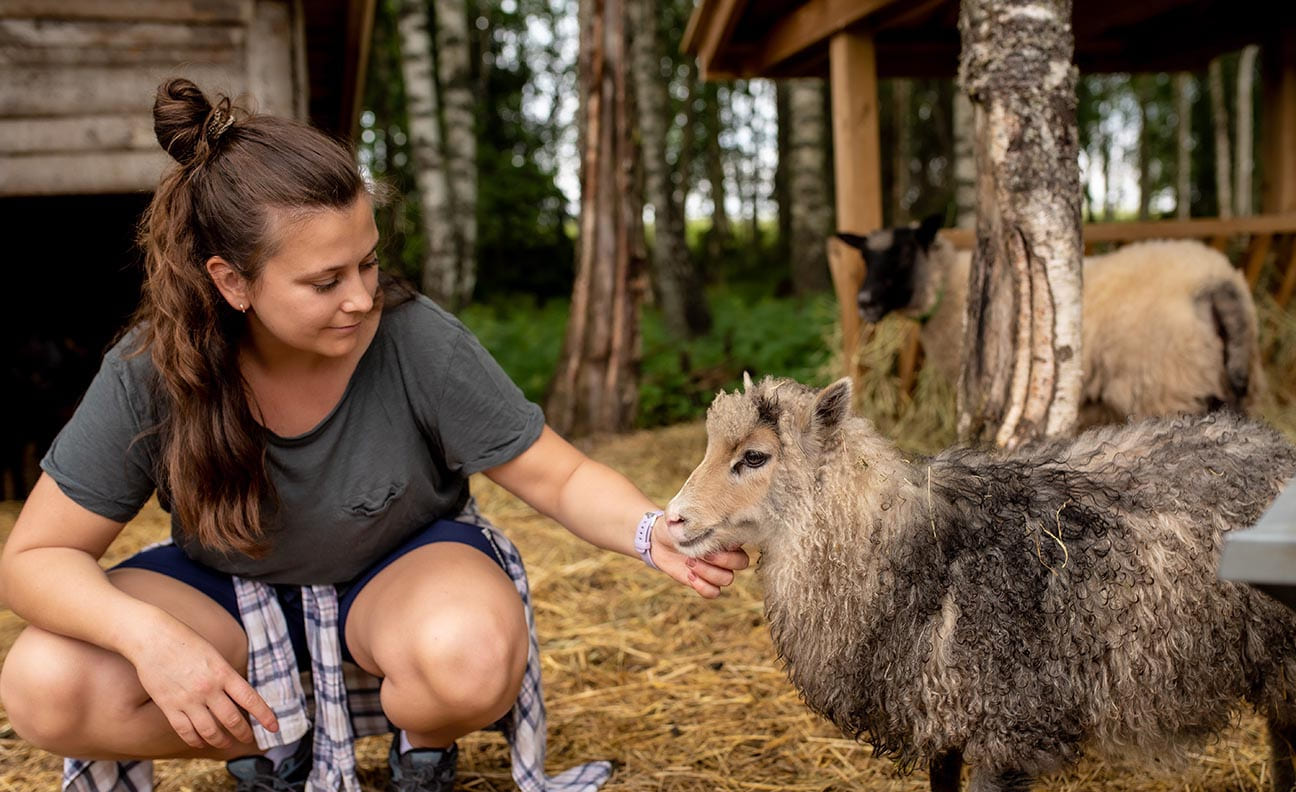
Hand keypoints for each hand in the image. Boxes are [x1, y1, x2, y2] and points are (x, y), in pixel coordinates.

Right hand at [125, 615, 277, 749]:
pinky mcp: (169, 706)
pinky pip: (185, 731)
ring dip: (221, 741)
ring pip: (210, 731)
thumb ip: (225, 675)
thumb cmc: (185, 641)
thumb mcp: (214, 654)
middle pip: (232, 719)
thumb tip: (236, 696)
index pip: (250, 699)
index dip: (264, 716)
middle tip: (249, 738)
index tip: (274, 727)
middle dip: (243, 733)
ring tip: (227, 744)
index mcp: (223, 672)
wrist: (153, 638)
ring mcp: (188, 699)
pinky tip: (201, 743)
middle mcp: (208, 688)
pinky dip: (196, 740)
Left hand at [649, 522, 748, 598]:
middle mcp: (727, 553)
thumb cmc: (675, 526)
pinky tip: (689, 575)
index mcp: (727, 535)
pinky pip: (714, 592)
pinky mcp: (705, 582)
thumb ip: (699, 524)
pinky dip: (703, 587)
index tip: (712, 538)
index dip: (731, 542)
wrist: (659, 540)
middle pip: (741, 562)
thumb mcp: (685, 520)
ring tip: (689, 562)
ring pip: (727, 579)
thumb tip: (707, 523)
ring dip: (708, 572)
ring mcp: (717, 569)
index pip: (742, 540)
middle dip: (723, 559)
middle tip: (702, 554)